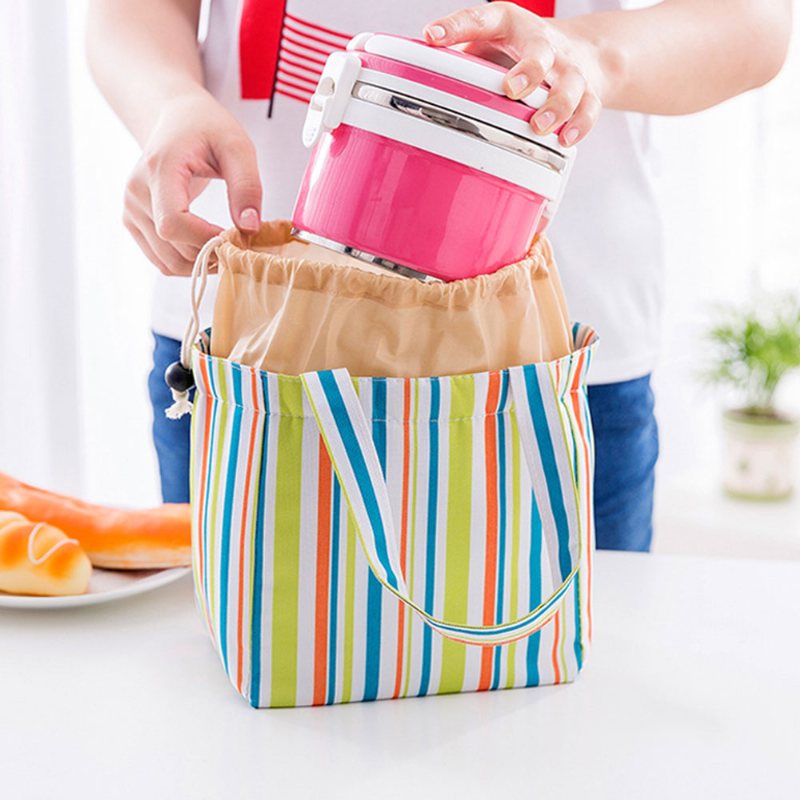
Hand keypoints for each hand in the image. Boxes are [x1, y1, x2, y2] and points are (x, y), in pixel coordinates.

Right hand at [123, 89, 261, 275]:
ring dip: (201, 264)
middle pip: (172, 247)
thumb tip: (250, 228)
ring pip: (167, 262)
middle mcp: (136, 193)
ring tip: (227, 247)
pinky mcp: (134, 223)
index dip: (207, 240)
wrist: (176, 118)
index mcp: (159, 170)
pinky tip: (210, 247)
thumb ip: (247, 186)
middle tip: (241, 244)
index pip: (173, 223)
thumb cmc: (206, 127)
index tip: (236, 237)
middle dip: (211, 253)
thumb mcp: (237, 147)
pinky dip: (189, 263)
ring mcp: (131, 210)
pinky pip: (162, 260)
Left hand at [423, 3, 610, 146]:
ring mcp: (568, 69)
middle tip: (512, 89)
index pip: (482, 20)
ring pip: (570, 84)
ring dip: (557, 105)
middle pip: (541, 52)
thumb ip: (459, 57)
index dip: (456, 27)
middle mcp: (543, 44)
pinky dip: (578, 125)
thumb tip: (413, 80)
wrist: (582, 52)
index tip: (432, 37)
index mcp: (510, 25)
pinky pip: (589, 109)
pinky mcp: (588, 92)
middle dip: (529, 70)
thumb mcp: (488, 43)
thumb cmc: (521, 51)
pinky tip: (564, 140)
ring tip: (540, 125)